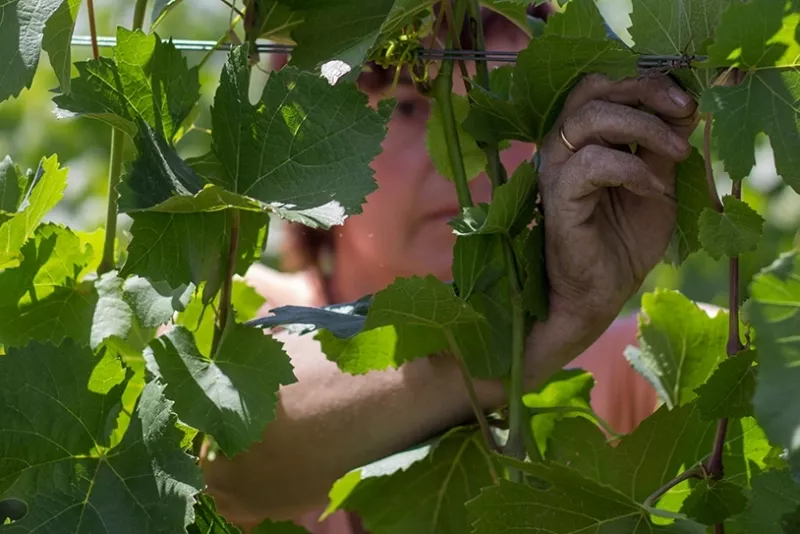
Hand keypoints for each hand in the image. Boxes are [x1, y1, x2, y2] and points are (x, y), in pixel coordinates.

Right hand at [537, 73, 697, 320]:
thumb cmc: (624, 239)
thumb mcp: (657, 181)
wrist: (600, 291)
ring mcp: (556, 169)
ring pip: (590, 118)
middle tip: (684, 109)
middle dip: (644, 90)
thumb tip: (687, 102)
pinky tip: (652, 188)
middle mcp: (563, 145)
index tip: (687, 100)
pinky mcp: (558, 196)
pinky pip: (591, 163)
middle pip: (593, 88)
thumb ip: (664, 144)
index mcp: (583, 136)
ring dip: (643, 127)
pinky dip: (630, 168)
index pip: (605, 84)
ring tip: (676, 154)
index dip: (647, 80)